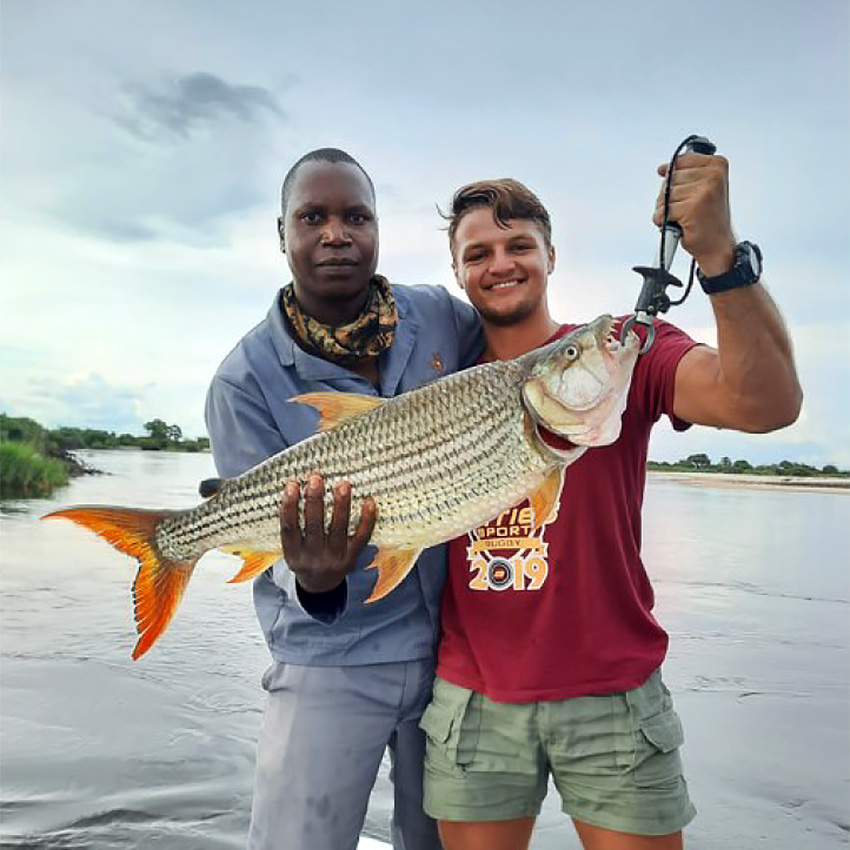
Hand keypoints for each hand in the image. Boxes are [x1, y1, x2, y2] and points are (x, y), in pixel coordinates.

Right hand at [280, 474, 376, 593]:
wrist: (320, 586)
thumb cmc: (304, 556)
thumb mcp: (291, 548)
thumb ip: (292, 524)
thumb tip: (296, 487)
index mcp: (293, 555)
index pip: (289, 529)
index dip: (289, 506)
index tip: (292, 484)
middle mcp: (313, 558)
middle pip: (314, 527)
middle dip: (315, 501)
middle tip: (316, 478)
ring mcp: (334, 559)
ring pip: (339, 529)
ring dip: (341, 505)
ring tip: (343, 484)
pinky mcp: (352, 557)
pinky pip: (361, 537)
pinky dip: (367, 519)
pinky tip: (368, 502)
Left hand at [654, 152, 735, 276]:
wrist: (717, 246)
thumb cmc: (708, 219)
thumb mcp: (701, 188)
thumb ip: (684, 173)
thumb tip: (662, 169)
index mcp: (717, 165)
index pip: (679, 162)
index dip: (675, 180)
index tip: (687, 193)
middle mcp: (713, 175)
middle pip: (670, 179)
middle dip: (671, 197)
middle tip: (688, 209)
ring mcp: (703, 191)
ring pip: (664, 196)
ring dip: (668, 211)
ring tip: (686, 218)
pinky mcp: (692, 207)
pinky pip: (662, 212)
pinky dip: (665, 222)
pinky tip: (680, 225)